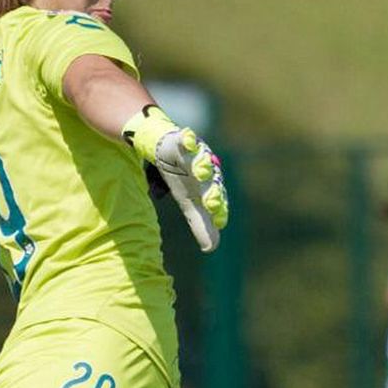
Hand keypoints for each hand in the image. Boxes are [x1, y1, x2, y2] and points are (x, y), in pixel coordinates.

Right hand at [154, 128, 228, 251]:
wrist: (167, 150)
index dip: (218, 210)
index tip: (219, 222)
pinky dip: (187, 139)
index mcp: (210, 186)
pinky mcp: (183, 140)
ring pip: (201, 160)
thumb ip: (200, 223)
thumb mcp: (189, 203)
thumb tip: (211, 249)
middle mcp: (207, 170)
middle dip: (212, 191)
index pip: (217, 199)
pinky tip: (188, 140)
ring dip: (202, 165)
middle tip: (211, 204)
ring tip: (202, 172)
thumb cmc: (182, 179)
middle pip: (212, 181)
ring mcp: (196, 154)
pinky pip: (186, 138)